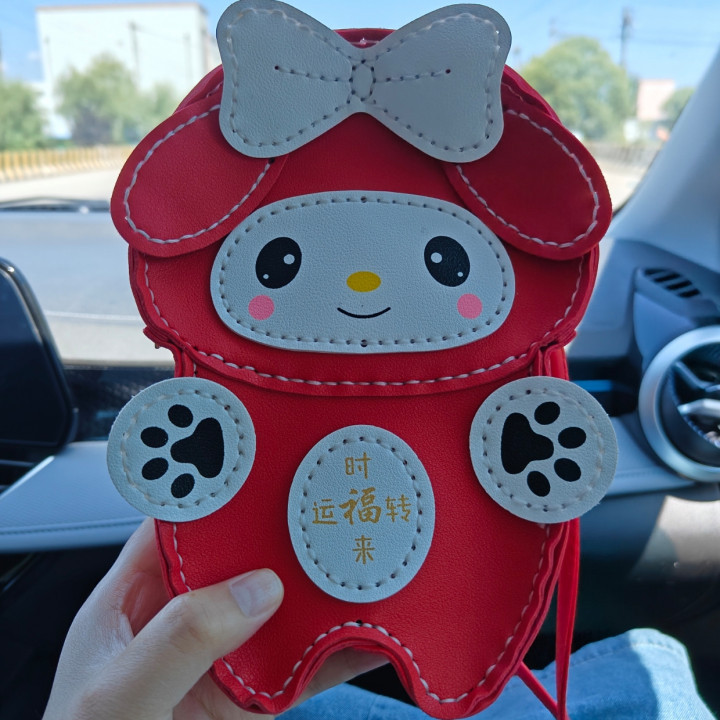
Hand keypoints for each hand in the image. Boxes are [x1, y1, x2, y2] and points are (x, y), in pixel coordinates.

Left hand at [43, 518, 385, 719]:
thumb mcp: (121, 692)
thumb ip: (181, 637)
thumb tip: (256, 589)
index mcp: (136, 596)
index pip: (180, 525)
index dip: (220, 494)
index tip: (267, 469)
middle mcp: (184, 617)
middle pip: (241, 559)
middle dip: (284, 537)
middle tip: (332, 508)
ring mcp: (223, 655)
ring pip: (279, 608)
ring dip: (318, 592)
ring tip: (360, 562)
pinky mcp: (253, 696)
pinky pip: (301, 665)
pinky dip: (335, 651)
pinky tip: (366, 633)